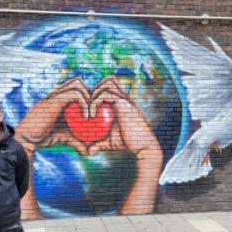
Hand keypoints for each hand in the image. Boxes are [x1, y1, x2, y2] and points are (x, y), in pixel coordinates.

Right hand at [15, 78, 90, 218]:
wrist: (27, 139)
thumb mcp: (65, 138)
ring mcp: (55, 95)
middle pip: (78, 82)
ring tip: (91, 114)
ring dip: (88, 97)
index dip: (88, 96)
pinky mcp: (54, 100)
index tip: (95, 112)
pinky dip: (84, 104)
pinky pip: (75, 94)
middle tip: (95, 111)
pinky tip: (87, 117)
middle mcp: (58, 94)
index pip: (78, 88)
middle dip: (89, 93)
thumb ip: (77, 142)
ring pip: (78, 84)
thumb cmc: (44, 138)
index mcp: (61, 99)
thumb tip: (88, 152)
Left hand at [88, 77, 162, 213]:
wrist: (143, 146)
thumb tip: (89, 152)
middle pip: (109, 80)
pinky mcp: (124, 103)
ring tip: (89, 110)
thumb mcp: (109, 143)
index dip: (97, 93)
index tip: (87, 109)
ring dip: (94, 93)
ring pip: (107, 83)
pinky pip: (105, 94)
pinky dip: (94, 103)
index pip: (109, 88)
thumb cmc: (128, 145)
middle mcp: (124, 98)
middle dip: (95, 89)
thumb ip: (99, 144)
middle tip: (88, 106)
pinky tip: (91, 116)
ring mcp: (125, 99)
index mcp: (121, 103)